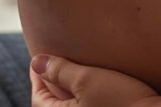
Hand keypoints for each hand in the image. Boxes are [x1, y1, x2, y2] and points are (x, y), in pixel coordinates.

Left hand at [31, 55, 160, 106]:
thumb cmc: (123, 101)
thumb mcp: (87, 79)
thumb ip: (59, 70)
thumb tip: (36, 62)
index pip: (39, 99)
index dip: (38, 76)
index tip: (39, 58)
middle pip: (55, 104)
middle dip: (54, 84)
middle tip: (56, 62)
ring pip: (75, 106)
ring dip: (72, 91)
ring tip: (76, 70)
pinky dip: (88, 98)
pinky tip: (98, 84)